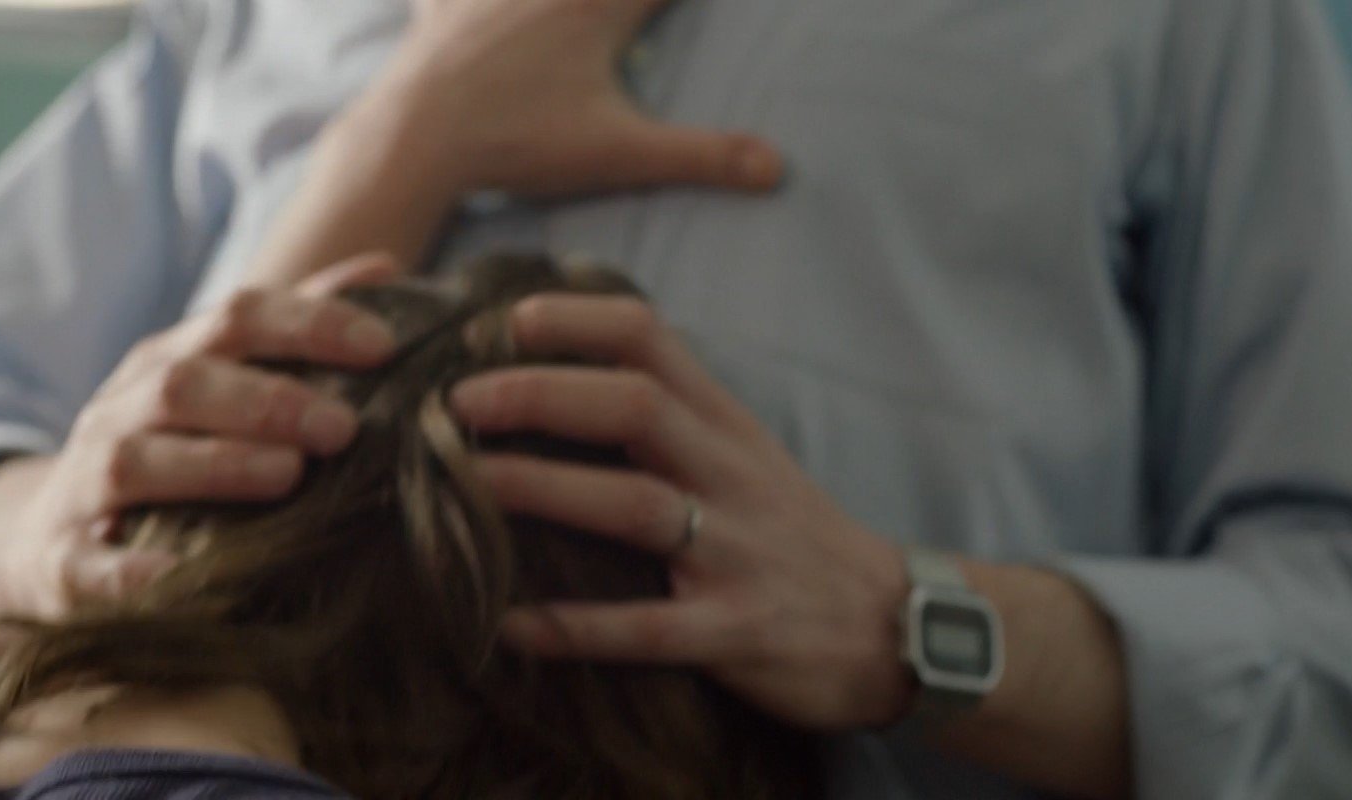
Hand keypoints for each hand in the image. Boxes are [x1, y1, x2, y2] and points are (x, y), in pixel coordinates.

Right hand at [0, 255, 401, 628]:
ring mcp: (84, 483)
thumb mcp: (221, 384)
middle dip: (268, 400)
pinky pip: (88, 566)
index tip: (383, 346)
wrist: (47, 540)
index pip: (237, 318)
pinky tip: (181, 574)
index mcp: (168, 362)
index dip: (309, 324)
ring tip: (288, 476)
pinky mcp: (61, 563)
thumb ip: (297, 330)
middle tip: (344, 427)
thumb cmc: (168, 454)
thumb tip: (385, 267)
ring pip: (135, 460)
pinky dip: (131, 572)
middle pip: (185, 383)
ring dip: (214, 465)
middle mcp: (121, 410)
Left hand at [364, 0, 782, 196]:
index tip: (690, 0)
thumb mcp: (621, 154)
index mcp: (600, 7)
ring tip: (571, 7)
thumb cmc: (521, 143)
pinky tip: (450, 0)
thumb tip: (779, 167)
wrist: (419, 134)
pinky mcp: (445, 5)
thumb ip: (702, 156)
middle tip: (634, 9)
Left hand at [449, 294, 914, 728]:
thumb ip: (665, 413)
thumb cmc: (789, 533)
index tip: (502, 322)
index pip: (651, 339)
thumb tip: (550, 374)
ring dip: (544, 492)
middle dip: (541, 395)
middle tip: (456, 403)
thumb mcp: (741, 453)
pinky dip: (578, 627)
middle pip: (635, 407)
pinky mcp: (736, 631)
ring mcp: (736, 552)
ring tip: (463, 490)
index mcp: (724, 423)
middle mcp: (730, 474)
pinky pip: (649, 628)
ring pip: (635, 506)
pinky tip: (511, 626)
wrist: (896, 628)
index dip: (575, 321)